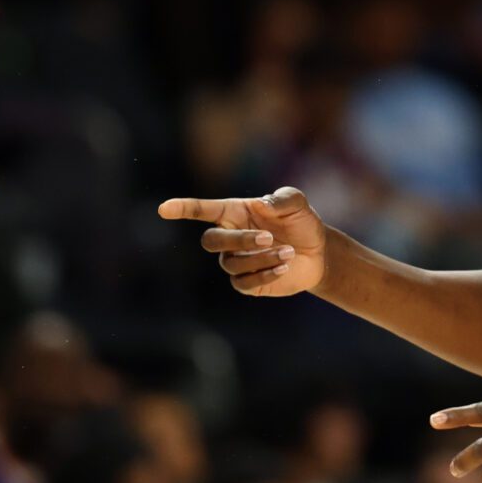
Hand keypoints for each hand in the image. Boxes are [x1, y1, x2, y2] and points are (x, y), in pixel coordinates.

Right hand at [157, 185, 327, 295]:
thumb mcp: (297, 205)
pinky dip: (265, 274)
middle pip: (211, 241)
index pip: (203, 210)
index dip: (183, 209)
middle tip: (269, 237)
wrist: (318, 253)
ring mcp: (235, 261)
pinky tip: (284, 267)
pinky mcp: (246, 283)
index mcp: (234, 213)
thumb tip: (262, 205)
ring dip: (261, 257)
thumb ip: (284, 199)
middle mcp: (229, 237)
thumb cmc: (301, 223)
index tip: (164, 209)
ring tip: (289, 252)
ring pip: (231, 263)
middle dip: (239, 240)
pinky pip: (242, 282)